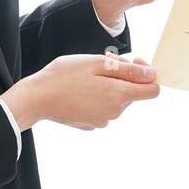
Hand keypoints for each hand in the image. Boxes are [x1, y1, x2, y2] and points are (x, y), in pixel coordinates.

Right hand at [2, 52, 159, 130]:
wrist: (36, 98)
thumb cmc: (64, 75)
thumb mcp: (98, 63)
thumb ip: (129, 70)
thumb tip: (152, 75)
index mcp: (120, 95)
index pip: (153, 90)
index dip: (147, 75)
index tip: (133, 63)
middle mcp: (115, 112)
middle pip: (132, 94)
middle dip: (123, 79)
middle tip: (101, 65)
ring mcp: (102, 121)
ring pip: (116, 101)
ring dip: (108, 88)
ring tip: (86, 79)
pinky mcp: (90, 125)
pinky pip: (102, 109)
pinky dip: (96, 99)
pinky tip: (79, 92)